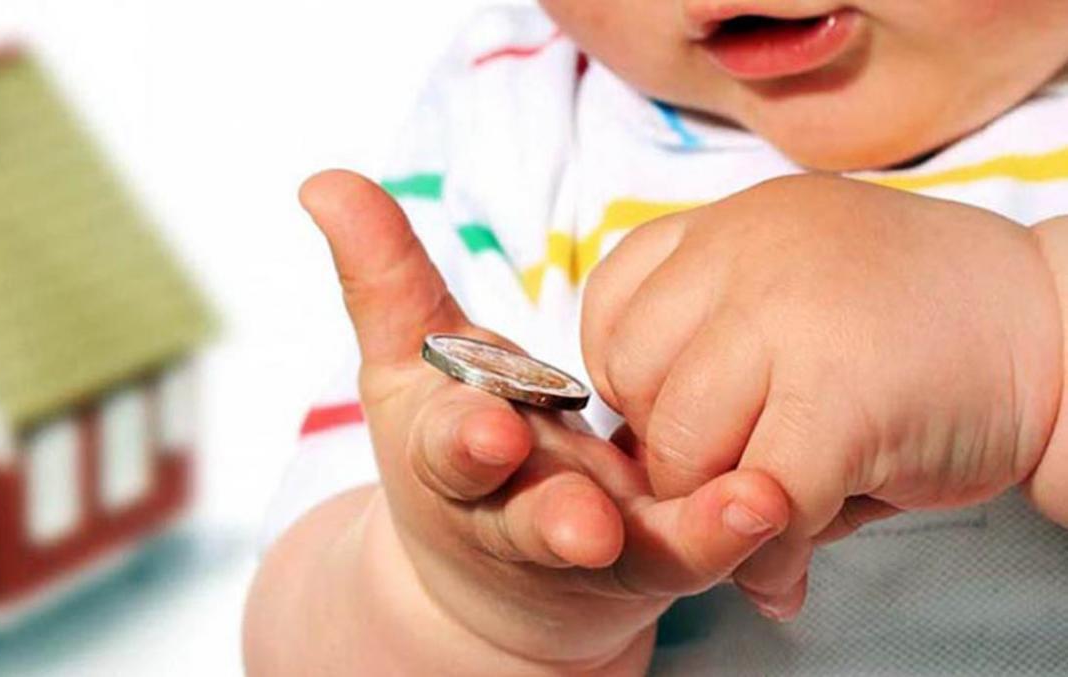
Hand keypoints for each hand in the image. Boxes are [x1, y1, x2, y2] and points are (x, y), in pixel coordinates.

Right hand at [301, 170, 789, 669]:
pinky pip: (695, 549)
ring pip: (634, 548)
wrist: (499, 571)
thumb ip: (381, 277)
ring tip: (748, 505)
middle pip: (531, 521)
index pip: (448, 450)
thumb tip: (323, 181)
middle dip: (554, 519)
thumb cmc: (455, 442)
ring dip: (687, 533)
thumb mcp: (410, 361)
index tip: (486, 429)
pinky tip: (774, 499)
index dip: (463, 441)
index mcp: (452, 459)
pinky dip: (733, 531)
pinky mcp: (656, 558)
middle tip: (588, 523)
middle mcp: (519, 512)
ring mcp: (595, 543)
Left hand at [582, 174, 1063, 619]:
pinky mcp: (841, 396)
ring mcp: (790, 318)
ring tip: (762, 515)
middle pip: (634, 376)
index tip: (678, 415)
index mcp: (730, 227)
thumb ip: (714, 365)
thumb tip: (653, 481)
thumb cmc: (917, 329)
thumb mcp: (794, 306)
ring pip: (682, 438)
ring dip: (709, 504)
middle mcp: (747, 254)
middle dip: (667, 449)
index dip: (629, 380)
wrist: (1056, 328)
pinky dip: (767, 553)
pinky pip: (760, 498)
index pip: (612, 304)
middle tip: (727, 477)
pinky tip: (788, 568)